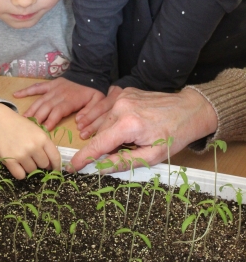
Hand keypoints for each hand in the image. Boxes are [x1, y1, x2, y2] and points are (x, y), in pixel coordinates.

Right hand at [0, 104, 61, 179]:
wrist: (0, 121)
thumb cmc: (19, 126)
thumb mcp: (37, 131)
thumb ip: (45, 145)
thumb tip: (51, 164)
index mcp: (42, 138)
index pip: (55, 157)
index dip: (56, 166)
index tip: (54, 170)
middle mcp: (34, 147)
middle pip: (44, 165)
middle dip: (40, 163)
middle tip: (33, 158)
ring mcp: (22, 154)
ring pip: (32, 170)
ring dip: (29, 167)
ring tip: (23, 158)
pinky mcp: (10, 161)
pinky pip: (20, 175)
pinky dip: (20, 172)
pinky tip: (17, 165)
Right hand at [13, 77, 104, 130]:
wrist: (90, 72)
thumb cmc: (93, 90)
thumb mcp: (98, 102)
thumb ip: (90, 113)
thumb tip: (79, 124)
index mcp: (70, 100)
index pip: (58, 111)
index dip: (51, 120)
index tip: (44, 129)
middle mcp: (59, 95)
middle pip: (46, 107)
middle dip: (37, 118)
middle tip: (29, 128)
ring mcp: (53, 89)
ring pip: (40, 100)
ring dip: (31, 109)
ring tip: (22, 119)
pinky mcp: (50, 84)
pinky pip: (37, 87)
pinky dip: (26, 91)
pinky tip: (16, 95)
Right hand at [69, 87, 217, 170]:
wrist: (189, 109)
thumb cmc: (174, 135)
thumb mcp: (152, 155)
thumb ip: (124, 162)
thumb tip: (101, 168)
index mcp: (128, 125)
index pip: (98, 144)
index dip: (84, 158)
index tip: (71, 167)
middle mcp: (121, 107)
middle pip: (100, 133)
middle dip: (106, 146)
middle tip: (124, 151)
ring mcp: (122, 97)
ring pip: (103, 122)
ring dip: (109, 134)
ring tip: (128, 139)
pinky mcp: (124, 92)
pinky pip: (109, 111)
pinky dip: (112, 121)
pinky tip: (125, 126)